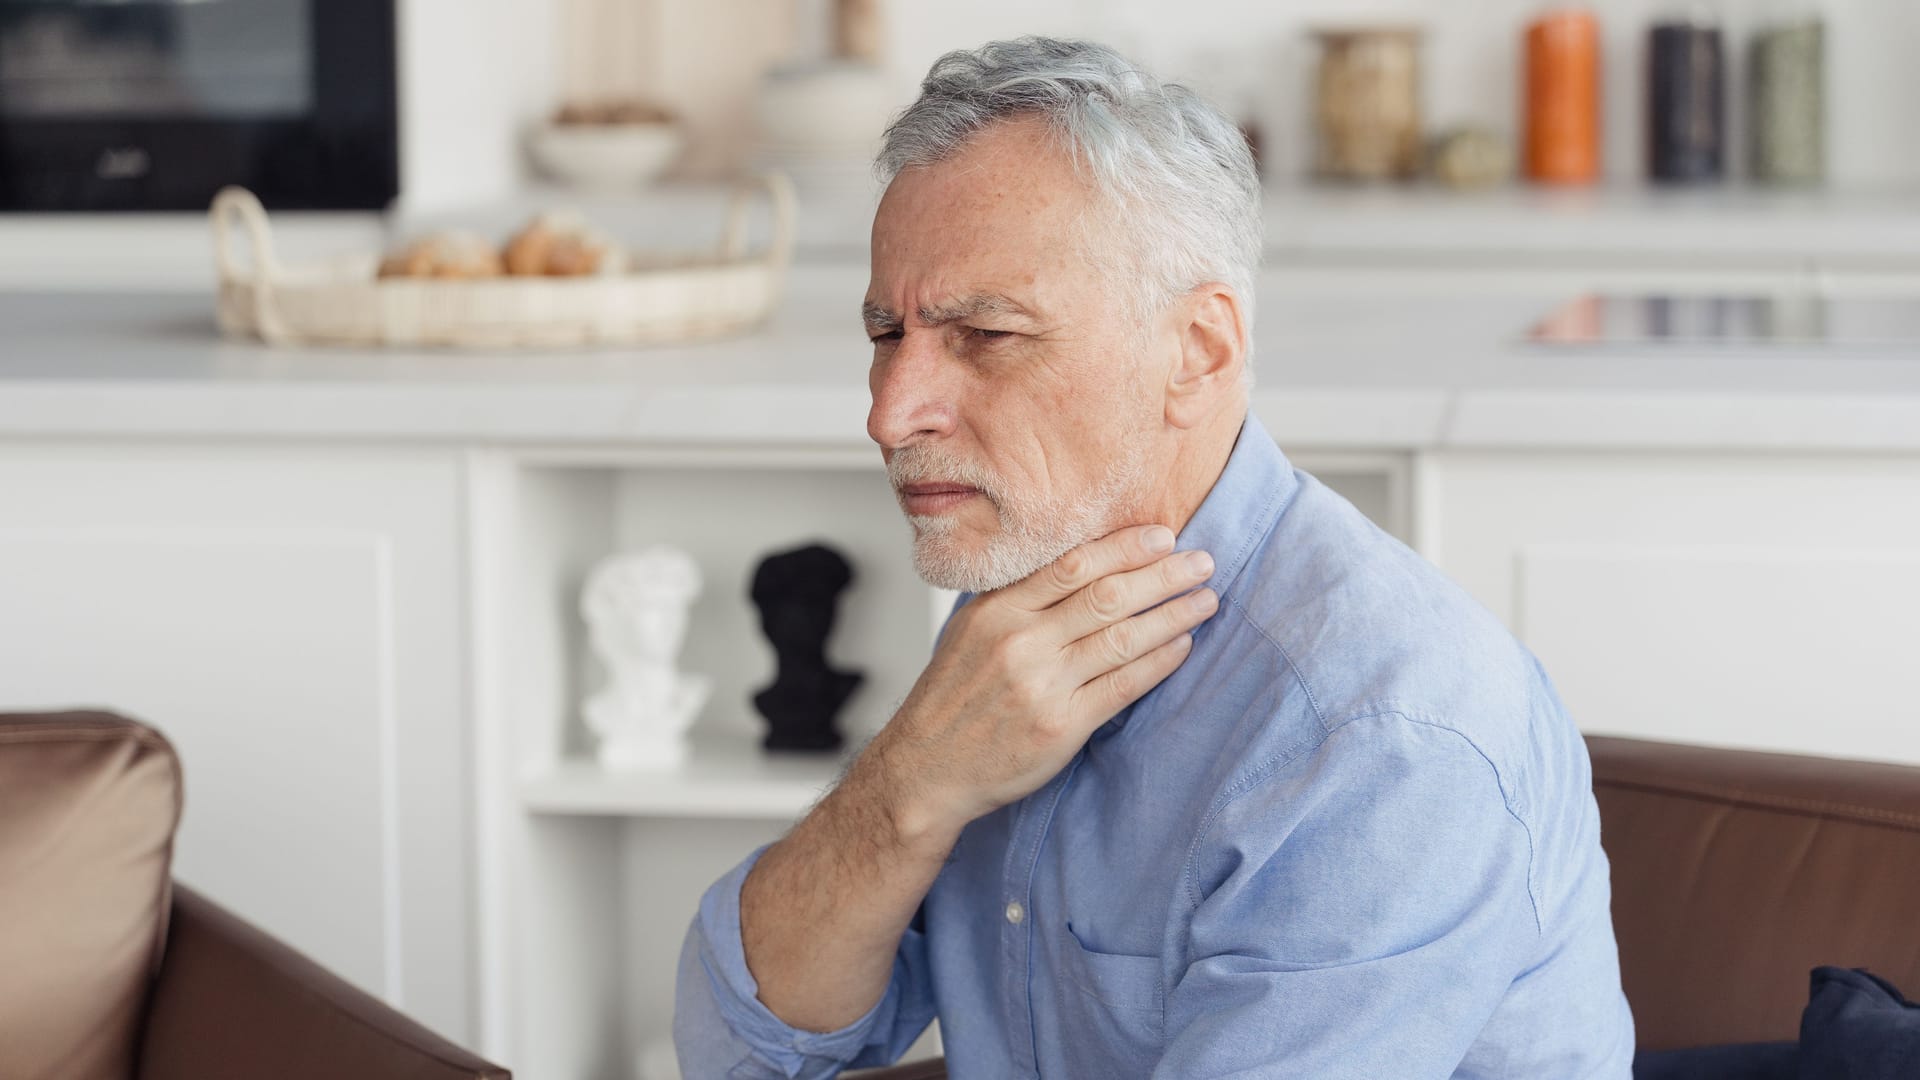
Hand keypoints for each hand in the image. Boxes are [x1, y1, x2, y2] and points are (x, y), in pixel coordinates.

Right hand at [872, 524, 1216, 840]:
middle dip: (1163, 575)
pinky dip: (1159, 662)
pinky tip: (1182, 645)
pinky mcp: (1062, 726)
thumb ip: (1021, 599)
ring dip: (1173, 615)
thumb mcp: (972, 631)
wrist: (927, 768)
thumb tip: (1086, 566)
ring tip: (1206, 600)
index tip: (1163, 536)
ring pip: (1123, 637)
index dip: (1125, 546)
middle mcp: (1021, 641)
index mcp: (998, 610)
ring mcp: (1043, 684)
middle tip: (1201, 561)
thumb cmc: (953, 698)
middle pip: (1108, 595)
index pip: (1074, 564)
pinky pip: (1124, 686)